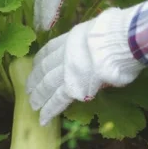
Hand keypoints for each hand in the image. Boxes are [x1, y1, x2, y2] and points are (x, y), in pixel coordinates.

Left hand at [26, 6, 146, 125]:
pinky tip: (43, 119)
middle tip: (28, 89)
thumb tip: (102, 43)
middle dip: (35, 80)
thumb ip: (96, 39)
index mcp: (72, 38)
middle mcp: (65, 54)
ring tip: (33, 105)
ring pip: (47, 85)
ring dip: (39, 96)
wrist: (117, 41)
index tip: (35, 65)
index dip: (40, 59)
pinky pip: (58, 100)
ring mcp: (66, 70)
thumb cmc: (119, 33)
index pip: (50, 49)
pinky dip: (49, 110)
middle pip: (44, 69)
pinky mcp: (72, 86)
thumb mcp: (102, 29)